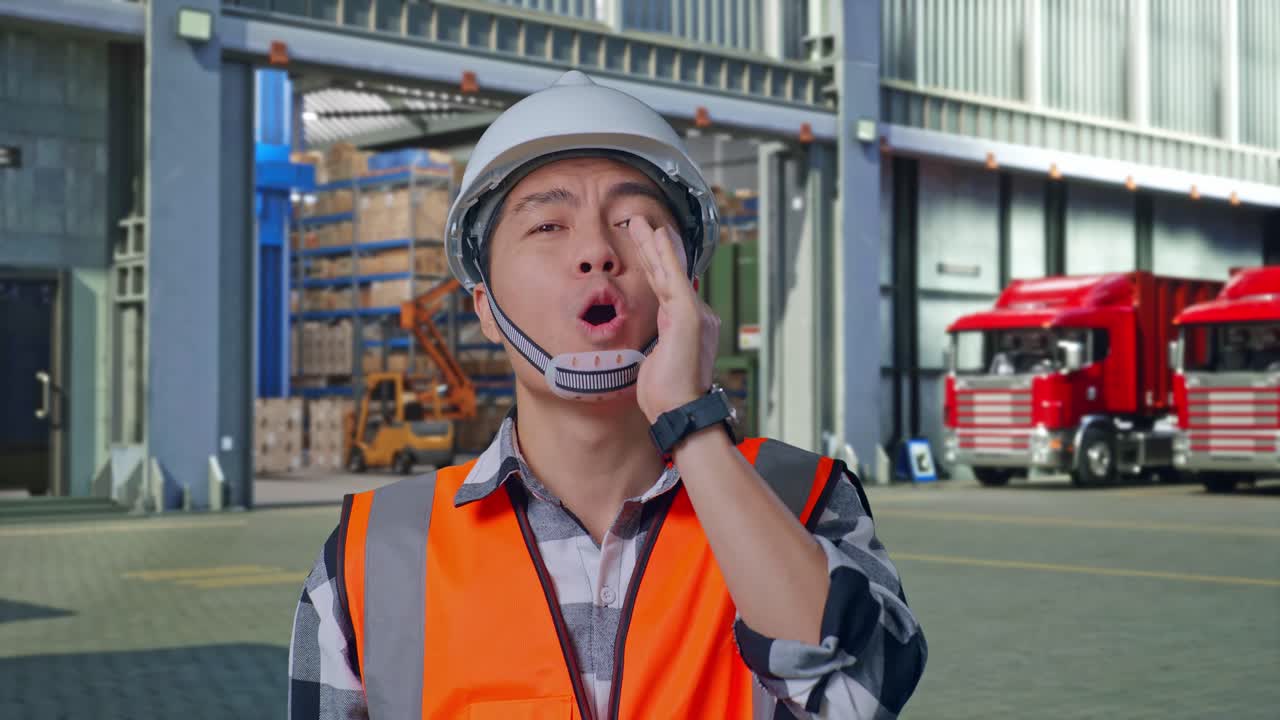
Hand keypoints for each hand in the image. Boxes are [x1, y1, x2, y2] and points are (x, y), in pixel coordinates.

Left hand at [626, 217, 719, 422]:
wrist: (681, 411)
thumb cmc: (666, 396)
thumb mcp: (655, 362)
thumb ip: (655, 343)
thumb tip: (649, 337)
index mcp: (685, 324)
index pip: (666, 287)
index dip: (653, 265)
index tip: (643, 245)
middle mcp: (696, 314)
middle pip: (667, 274)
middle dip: (652, 247)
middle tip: (638, 222)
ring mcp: (695, 314)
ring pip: (669, 272)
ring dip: (654, 244)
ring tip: (641, 221)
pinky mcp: (689, 316)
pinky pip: (674, 279)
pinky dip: (666, 256)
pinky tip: (658, 236)